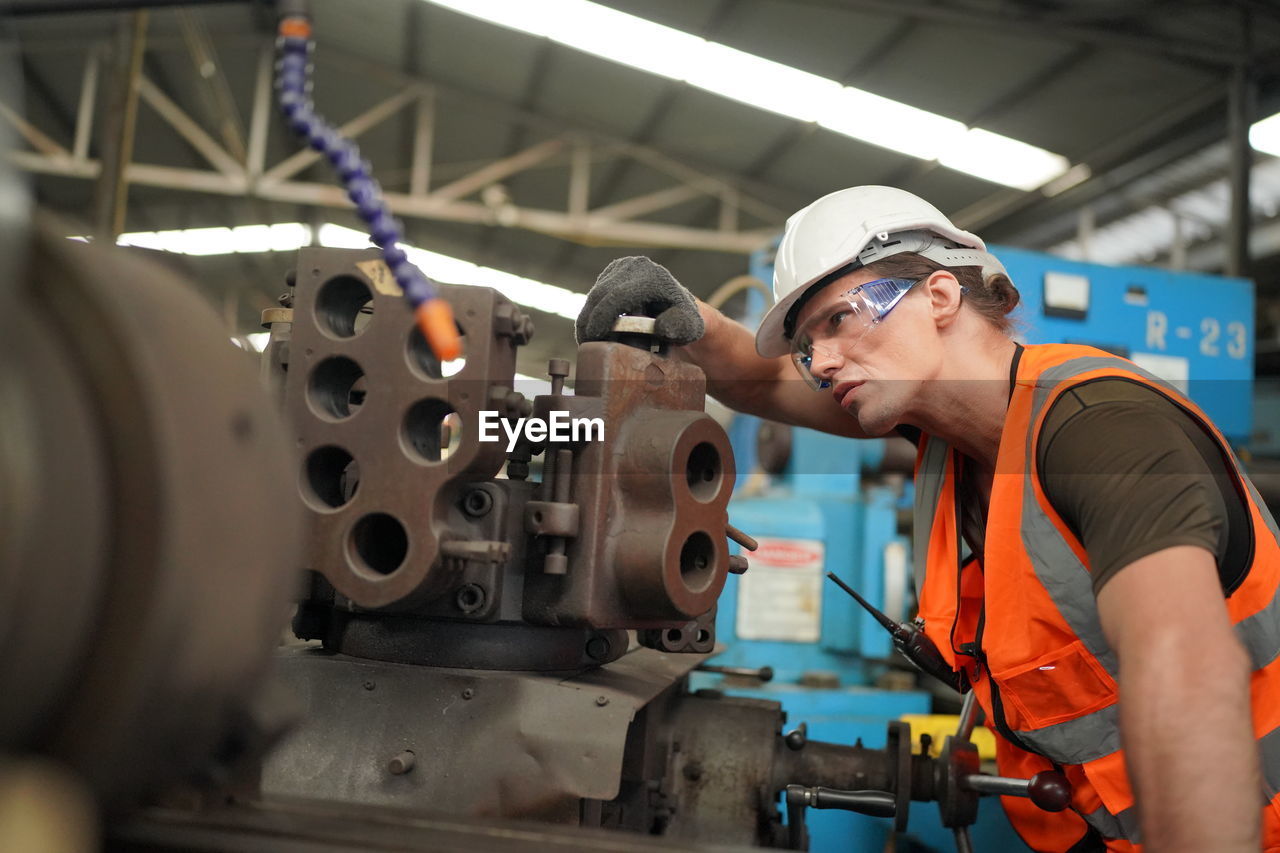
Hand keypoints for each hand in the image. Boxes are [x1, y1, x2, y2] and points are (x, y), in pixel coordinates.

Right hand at [576, 256, 704, 344]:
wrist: (679, 306)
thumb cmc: (684, 321)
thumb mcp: (690, 327)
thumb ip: (679, 327)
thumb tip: (660, 326)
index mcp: (653, 276)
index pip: (619, 296)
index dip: (602, 317)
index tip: (594, 336)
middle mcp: (636, 266)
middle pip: (601, 294)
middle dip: (590, 321)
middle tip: (586, 344)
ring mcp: (622, 267)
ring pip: (594, 294)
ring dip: (587, 319)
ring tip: (586, 341)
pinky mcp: (612, 273)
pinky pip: (595, 294)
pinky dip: (591, 313)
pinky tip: (592, 331)